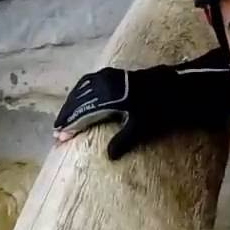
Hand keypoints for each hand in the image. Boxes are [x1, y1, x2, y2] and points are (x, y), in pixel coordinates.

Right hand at [53, 67, 168, 159]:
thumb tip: (108, 157)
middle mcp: (105, 83)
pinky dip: (78, 93)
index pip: (84, 113)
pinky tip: (76, 100)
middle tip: (56, 131)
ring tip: (63, 119)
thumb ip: (123, 140)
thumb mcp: (142, 126)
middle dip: (67, 116)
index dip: (71, 125)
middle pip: (79, 101)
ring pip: (81, 90)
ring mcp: (107, 75)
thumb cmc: (159, 108)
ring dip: (71, 104)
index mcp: (111, 96)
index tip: (59, 137)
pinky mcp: (110, 72)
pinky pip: (87, 83)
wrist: (173, 85)